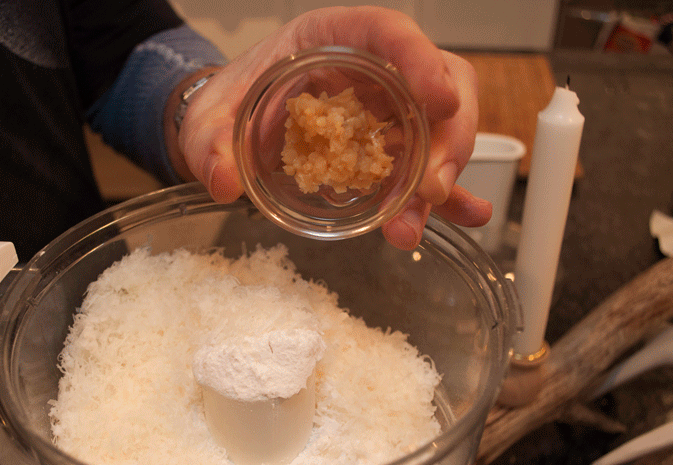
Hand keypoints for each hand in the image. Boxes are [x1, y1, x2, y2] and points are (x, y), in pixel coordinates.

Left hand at [178, 7, 490, 249]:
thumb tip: (224, 183)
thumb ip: (208, 144)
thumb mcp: (210, 118)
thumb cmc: (230, 103)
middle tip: (428, 191)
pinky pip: (427, 164)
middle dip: (446, 139)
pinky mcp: (390, 145)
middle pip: (439, 84)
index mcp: (332, 37)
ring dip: (442, 176)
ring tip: (412, 224)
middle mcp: (373, 68)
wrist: (232, 125)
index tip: (439, 101)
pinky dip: (446, 192)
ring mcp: (389, 107)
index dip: (421, 61)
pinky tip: (464, 216)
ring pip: (443, 127)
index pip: (389, 32)